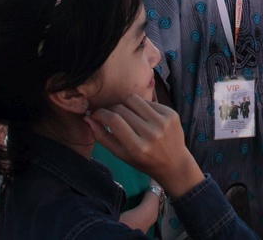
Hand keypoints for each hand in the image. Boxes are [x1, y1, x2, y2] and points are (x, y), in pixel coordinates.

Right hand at [85, 94, 203, 194]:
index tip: (95, 114)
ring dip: (124, 104)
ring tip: (124, 113)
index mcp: (137, 147)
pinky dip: (140, 106)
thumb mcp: (121, 154)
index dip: (100, 113)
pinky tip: (141, 116)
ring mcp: (163, 122)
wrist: (174, 163)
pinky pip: (148, 101)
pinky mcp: (171, 113)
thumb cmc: (144, 161)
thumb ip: (102, 137)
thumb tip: (87, 118)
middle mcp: (151, 133)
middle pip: (122, 108)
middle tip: (109, 114)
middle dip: (111, 109)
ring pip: (134, 99)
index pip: (113, 120)